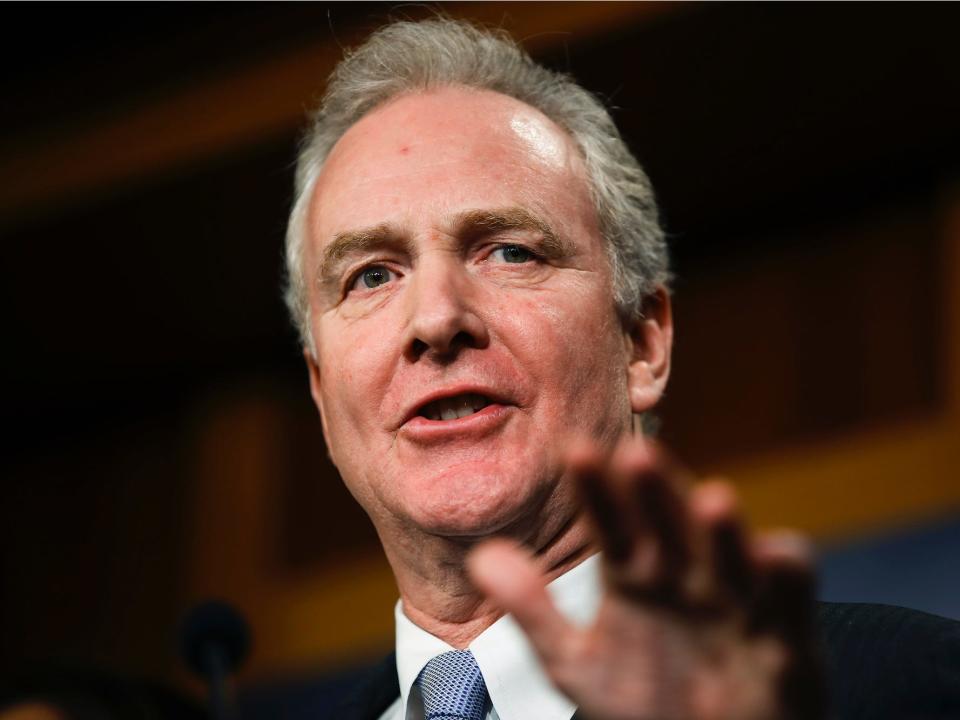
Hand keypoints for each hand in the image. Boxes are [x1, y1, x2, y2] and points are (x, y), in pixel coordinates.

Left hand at [467, 439, 824, 719]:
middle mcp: (686, 578)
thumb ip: (533, 610)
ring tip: (713, 499)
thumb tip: (481, 556)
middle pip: (671, 528)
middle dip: (657, 494)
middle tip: (637, 452)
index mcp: (636, 575)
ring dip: (724, 534)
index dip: (598, 491)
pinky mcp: (785, 647)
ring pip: (730, 561)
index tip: (576, 452)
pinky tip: (778, 554)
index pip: (613, 523)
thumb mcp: (576, 663)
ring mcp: (735, 608)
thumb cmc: (646, 706)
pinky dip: (789, 583)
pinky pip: (790, 610)